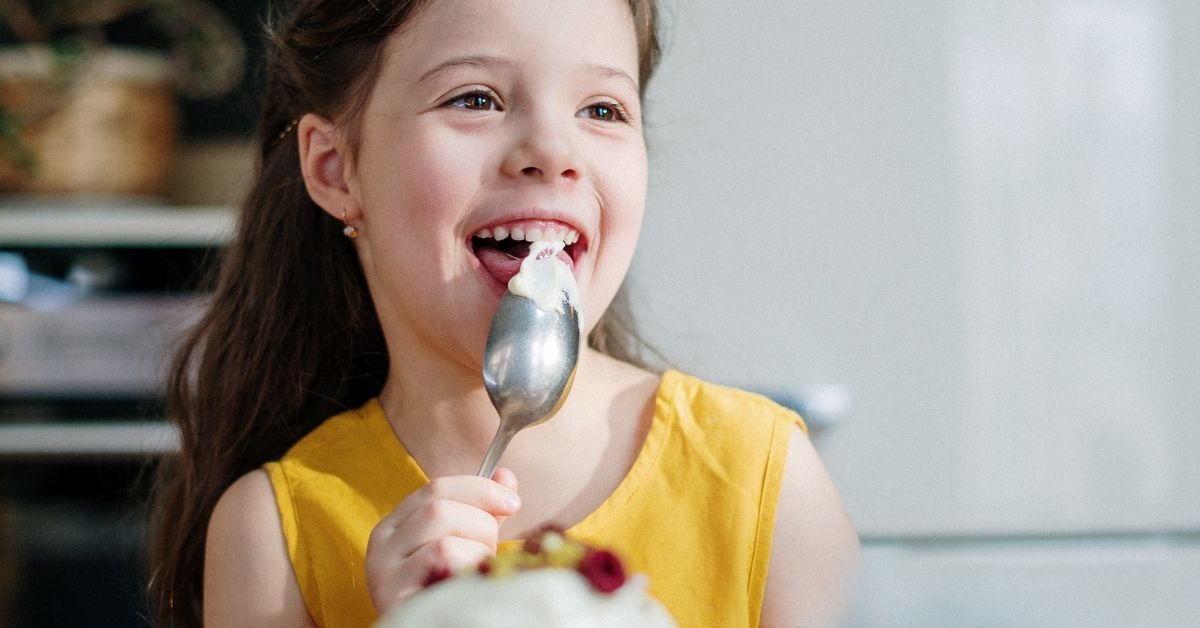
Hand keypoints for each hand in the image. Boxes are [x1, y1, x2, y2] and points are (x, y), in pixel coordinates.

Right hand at [365, 467, 519, 614]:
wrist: (426, 626)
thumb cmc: (444, 586)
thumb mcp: (463, 543)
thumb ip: (482, 511)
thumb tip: (505, 476)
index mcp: (397, 524)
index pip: (437, 488)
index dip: (480, 489)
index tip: (513, 503)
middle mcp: (383, 543)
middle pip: (440, 510)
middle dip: (480, 527)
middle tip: (490, 551)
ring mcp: (385, 573)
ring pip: (443, 542)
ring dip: (476, 554)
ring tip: (476, 573)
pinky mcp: (395, 597)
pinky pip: (443, 568)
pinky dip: (468, 571)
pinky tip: (468, 584)